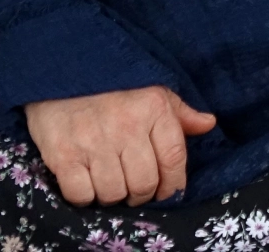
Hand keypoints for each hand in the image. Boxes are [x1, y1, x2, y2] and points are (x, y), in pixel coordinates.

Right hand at [25, 86, 216, 205]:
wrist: (59, 72)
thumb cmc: (111, 85)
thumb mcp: (152, 90)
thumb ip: (180, 112)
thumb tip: (208, 124)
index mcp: (153, 108)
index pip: (174, 159)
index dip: (173, 184)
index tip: (166, 191)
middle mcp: (126, 125)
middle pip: (144, 183)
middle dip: (141, 194)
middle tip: (134, 189)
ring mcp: (93, 141)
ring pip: (114, 193)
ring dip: (113, 196)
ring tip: (109, 182)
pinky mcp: (62, 155)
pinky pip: (81, 195)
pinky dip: (85, 197)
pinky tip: (86, 182)